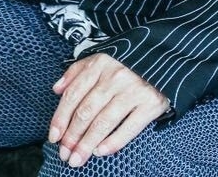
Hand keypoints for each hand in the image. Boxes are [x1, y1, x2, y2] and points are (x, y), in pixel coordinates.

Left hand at [48, 53, 170, 167]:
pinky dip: (113, 142)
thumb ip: (76, 71)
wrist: (163, 58)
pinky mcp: (150, 104)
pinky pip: (129, 127)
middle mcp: (114, 77)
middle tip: (64, 154)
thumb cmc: (126, 63)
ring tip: (77, 159)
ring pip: (104, 122)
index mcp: (99, 64)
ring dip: (87, 144)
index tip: (54, 137)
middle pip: (86, 111)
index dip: (61, 118)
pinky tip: (100, 152)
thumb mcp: (100, 58)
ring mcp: (133, 90)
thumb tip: (56, 89)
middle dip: (72, 136)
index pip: (74, 94)